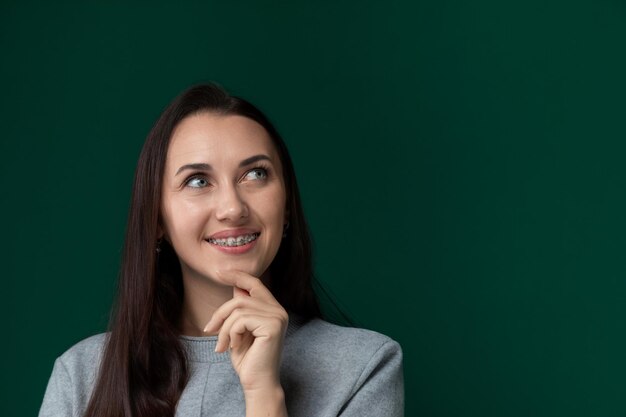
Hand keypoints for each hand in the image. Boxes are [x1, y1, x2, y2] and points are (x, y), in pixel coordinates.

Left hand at [203, 270, 288, 391]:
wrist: (257, 383)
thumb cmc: (248, 359)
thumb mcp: (240, 330)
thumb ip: (241, 309)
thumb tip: (235, 286)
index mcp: (273, 309)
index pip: (255, 283)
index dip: (237, 275)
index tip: (219, 272)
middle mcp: (278, 310)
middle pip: (240, 297)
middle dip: (220, 313)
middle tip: (209, 330)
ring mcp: (277, 317)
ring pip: (238, 309)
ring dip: (224, 328)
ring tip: (223, 345)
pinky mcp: (272, 326)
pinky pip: (240, 320)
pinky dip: (231, 334)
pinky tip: (234, 347)